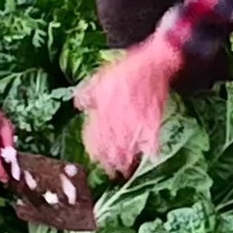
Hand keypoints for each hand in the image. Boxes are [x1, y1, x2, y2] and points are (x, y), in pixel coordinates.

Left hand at [75, 37, 183, 177]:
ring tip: (126, 168)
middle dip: (111, 157)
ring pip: (130, 141)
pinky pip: (152, 133)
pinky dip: (153, 145)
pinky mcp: (153, 114)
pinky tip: (152, 155)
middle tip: (111, 171)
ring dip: (128, 156)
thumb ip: (87, 93)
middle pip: (112, 141)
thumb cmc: (124, 70)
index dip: (94, 146)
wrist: (151, 61)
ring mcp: (136, 115)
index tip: (94, 157)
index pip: (95, 131)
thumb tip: (79, 105)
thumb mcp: (99, 78)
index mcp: (104, 104)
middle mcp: (119, 112)